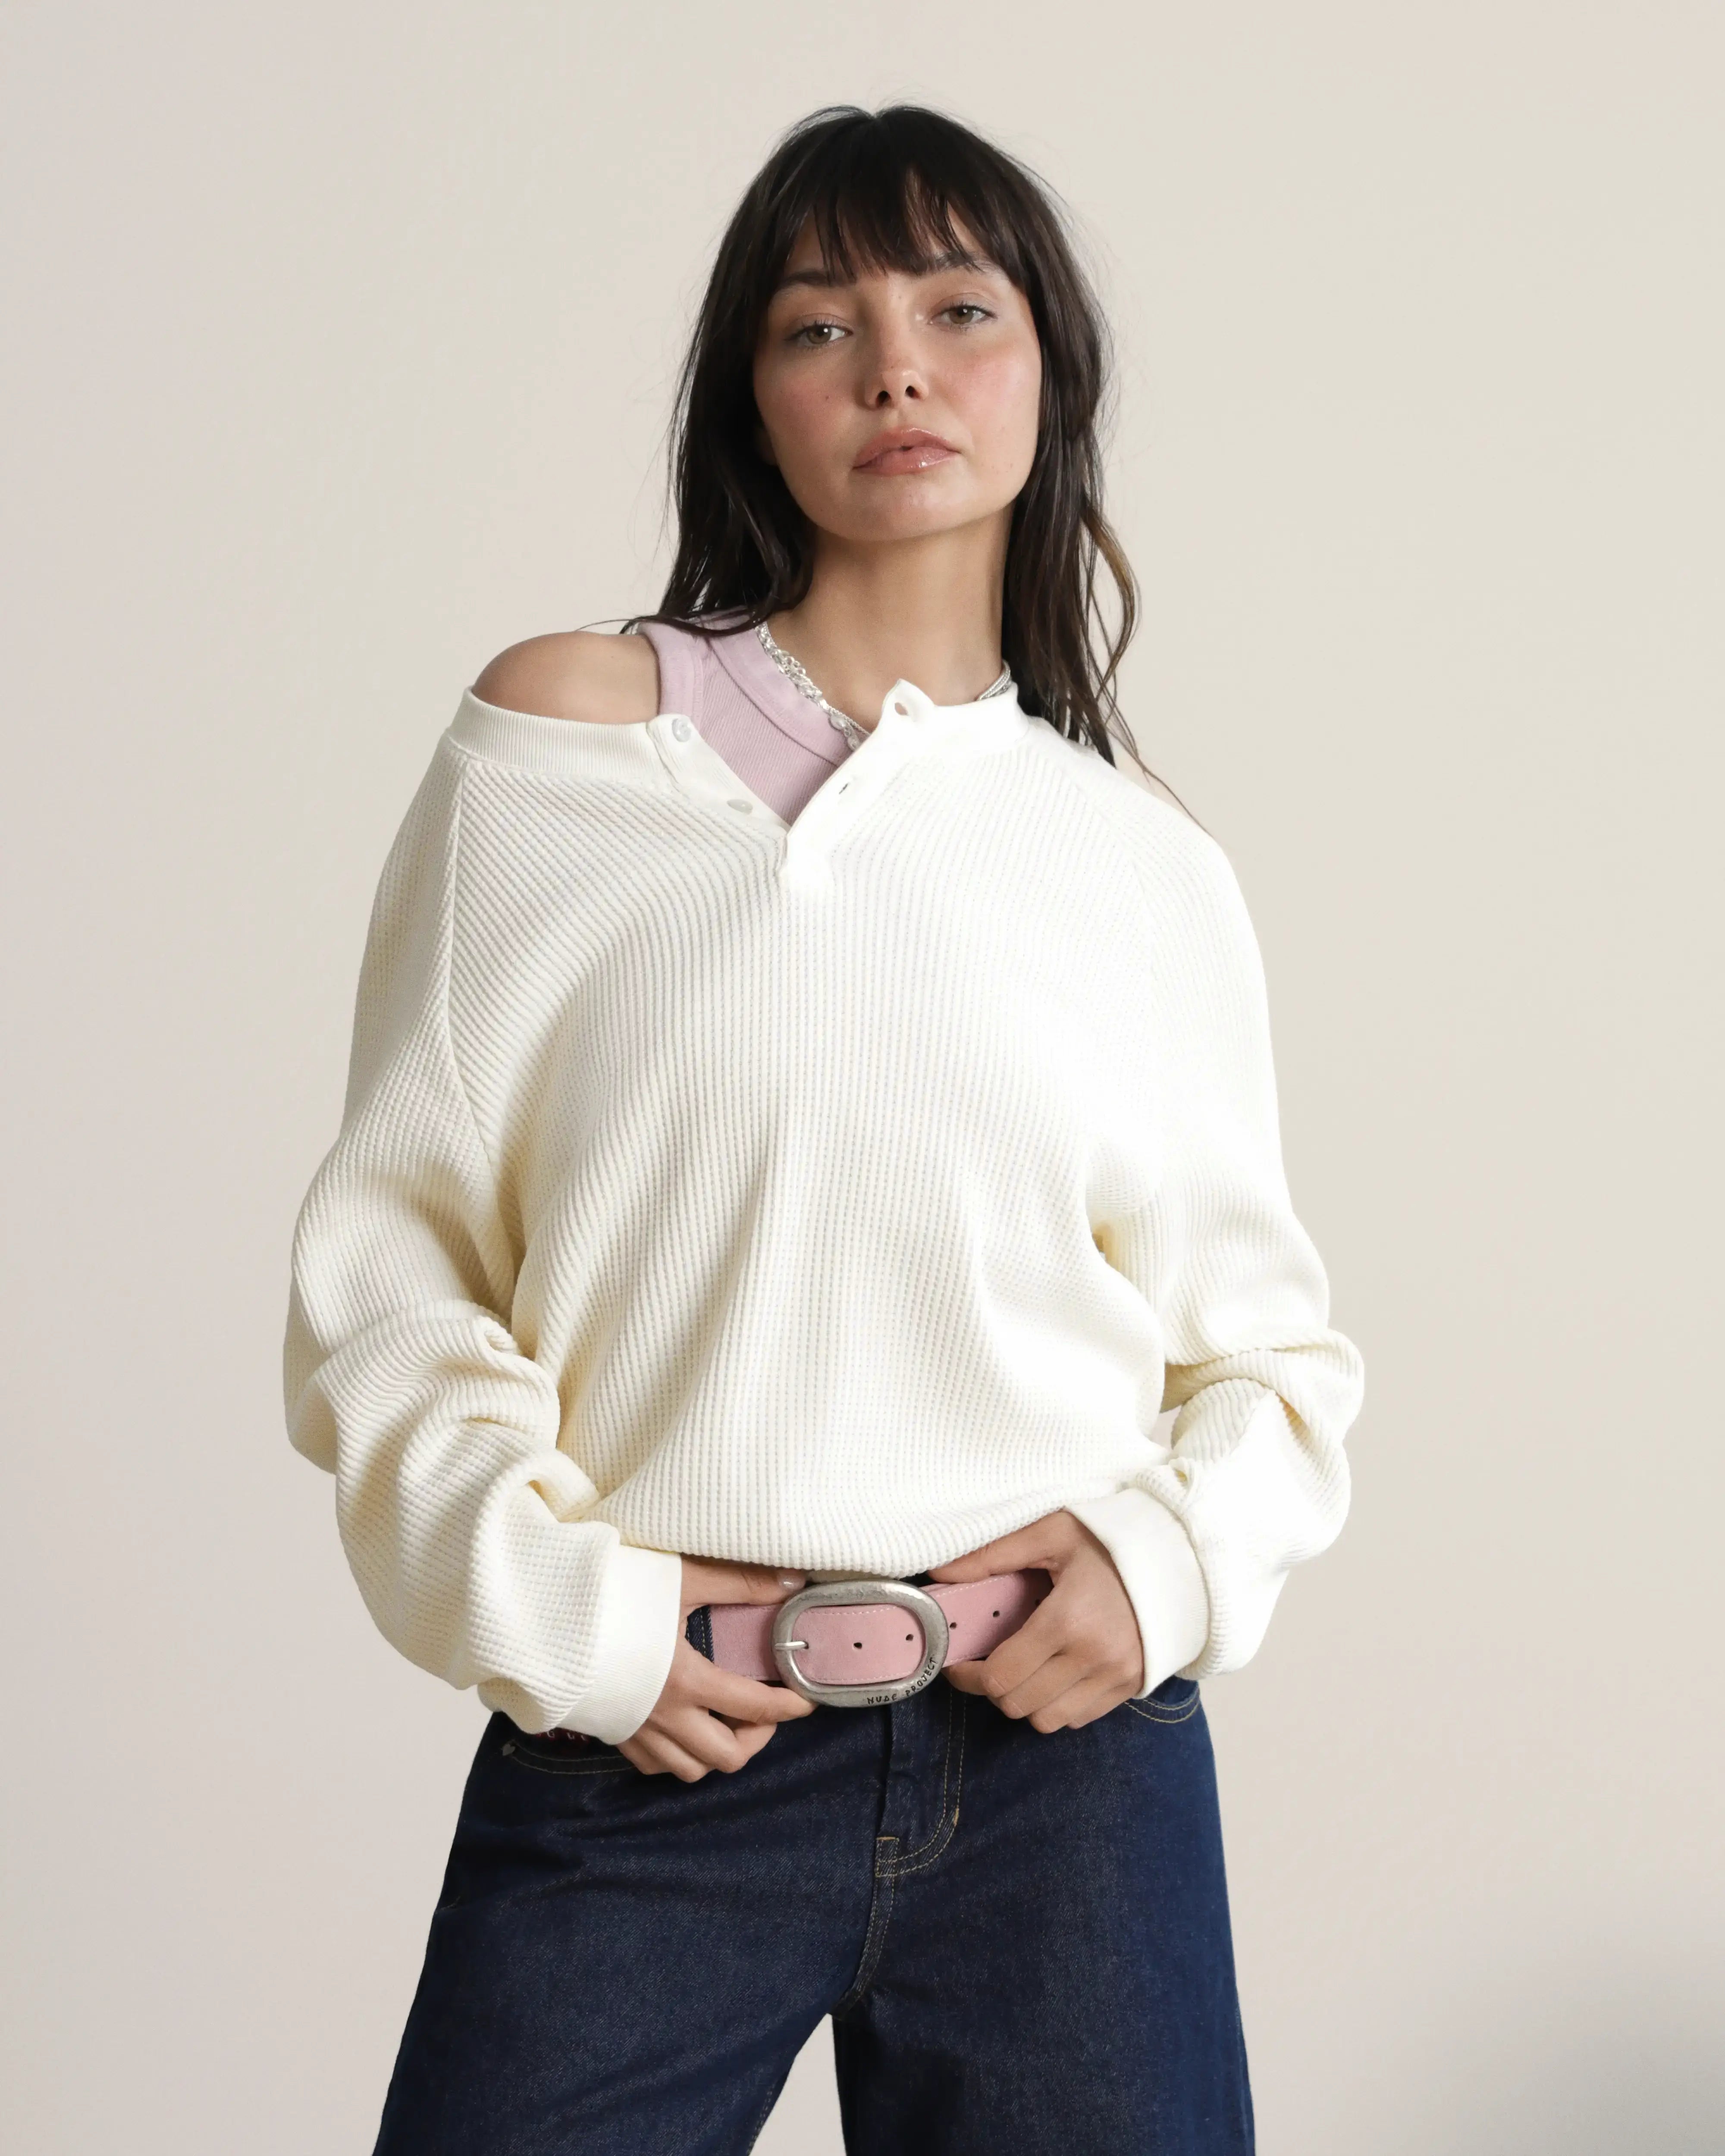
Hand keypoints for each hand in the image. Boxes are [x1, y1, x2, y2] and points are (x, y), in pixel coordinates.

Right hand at [615, 1557, 816, 1780]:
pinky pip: (653, 1765)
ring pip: (689, 1771)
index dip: (790, 1706)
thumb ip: (738, 1582)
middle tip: (764, 1710)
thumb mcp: (680, 1578)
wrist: (539, 1612)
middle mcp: (662, 1716)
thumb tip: (792, 1582)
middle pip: (726, 1757)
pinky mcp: (610, 1731)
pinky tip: (681, 1728)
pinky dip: (677, 1756)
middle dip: (756, 1740)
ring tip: (726, 1721)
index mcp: (685, 1681)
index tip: (808, 1698)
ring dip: (716, 1753)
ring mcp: (634, 1729)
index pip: (755, 1708)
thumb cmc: (609, 1592)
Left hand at [927, 1509, 1144, 1732]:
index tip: (958, 1662)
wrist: (1180, 1553)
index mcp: (1068, 1621)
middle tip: (985, 1663)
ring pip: (1048, 1720)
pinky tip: (1054, 1673)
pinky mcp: (1132, 1687)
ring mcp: (1117, 1677)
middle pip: (1019, 1705)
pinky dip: (1058, 1705)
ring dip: (1025, 1701)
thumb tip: (939, 1574)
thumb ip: (992, 1554)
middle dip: (992, 1689)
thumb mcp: (1051, 1531)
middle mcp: (1094, 1658)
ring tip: (1021, 1669)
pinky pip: (1079, 1718)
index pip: (1001, 1676)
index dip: (969, 1676)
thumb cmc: (1112, 1538)